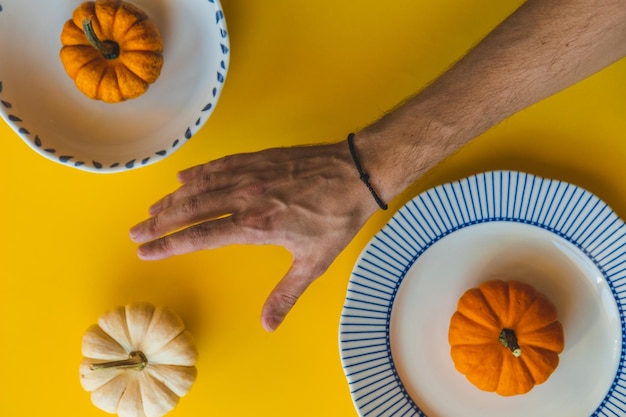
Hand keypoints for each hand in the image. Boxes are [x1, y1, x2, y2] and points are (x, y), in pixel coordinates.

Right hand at [129, 141, 378, 330]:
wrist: (357, 173)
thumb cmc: (337, 217)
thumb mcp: (314, 262)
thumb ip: (286, 293)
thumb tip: (267, 324)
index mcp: (254, 225)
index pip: (200, 236)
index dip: (169, 244)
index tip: (145, 250)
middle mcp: (245, 197)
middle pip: (191, 210)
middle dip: (159, 222)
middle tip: (134, 230)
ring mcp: (251, 175)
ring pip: (201, 186)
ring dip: (173, 198)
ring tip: (151, 209)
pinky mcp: (259, 159)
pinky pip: (220, 164)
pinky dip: (198, 172)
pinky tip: (184, 177)